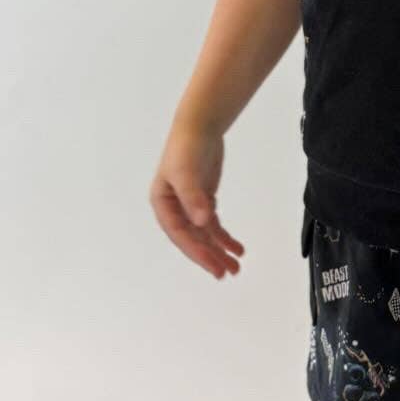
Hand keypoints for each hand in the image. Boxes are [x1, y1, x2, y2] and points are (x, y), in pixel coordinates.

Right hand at [149, 121, 246, 279]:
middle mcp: (174, 208)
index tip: (214, 266)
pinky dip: (224, 237)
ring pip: (204, 234)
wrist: (199, 126)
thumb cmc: (187, 148)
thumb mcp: (187, 172)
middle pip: (192, 238)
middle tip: (226, 274)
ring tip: (236, 267)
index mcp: (162, 204)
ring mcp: (189, 205)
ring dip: (219, 250)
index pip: (180, 235)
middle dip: (209, 256)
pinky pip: (213, 224)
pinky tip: (237, 248)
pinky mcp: (203, 199)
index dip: (196, 252)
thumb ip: (194, 197)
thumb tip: (203, 223)